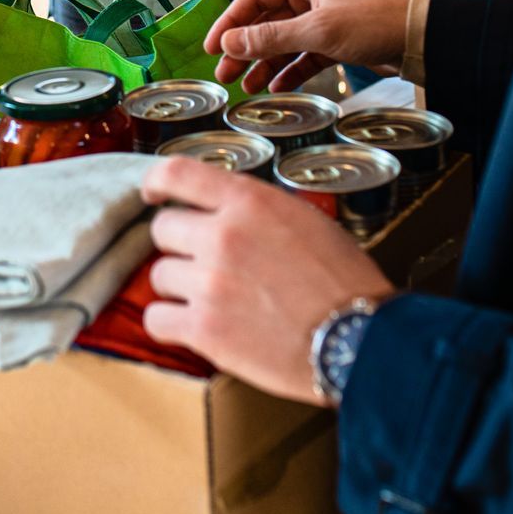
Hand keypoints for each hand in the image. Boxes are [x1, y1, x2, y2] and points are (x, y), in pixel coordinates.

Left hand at [142, 158, 392, 403]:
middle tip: (206, 265)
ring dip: (180, 288)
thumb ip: (257, 210)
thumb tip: (225, 209)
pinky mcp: (204, 329)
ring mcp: (209, 282)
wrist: (359, 341)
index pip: (177, 172)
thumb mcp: (306, 220)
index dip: (157, 182)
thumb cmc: (344, 283)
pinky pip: (157, 320)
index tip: (153, 193)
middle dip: (181, 247)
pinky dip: (171, 325)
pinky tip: (194, 327)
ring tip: (215, 301)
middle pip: (162, 229)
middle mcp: (223, 235)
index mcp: (249, 202)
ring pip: (158, 276)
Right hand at [206, 0, 409, 91]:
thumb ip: (270, 37)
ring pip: (284, 42)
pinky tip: (276, 87)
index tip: (212, 46)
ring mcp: (324, 20)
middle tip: (224, 73)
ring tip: (245, 87)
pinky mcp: (337, 41)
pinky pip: (304, 56)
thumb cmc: (375, 21)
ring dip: (264, 64)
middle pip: (266, 22)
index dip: (230, 22)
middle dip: (244, 48)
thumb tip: (229, 43)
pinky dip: (290, 71)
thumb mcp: (317, 30)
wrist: (421, 38)